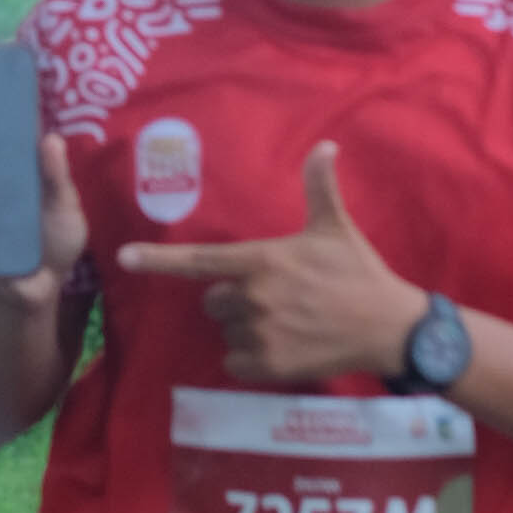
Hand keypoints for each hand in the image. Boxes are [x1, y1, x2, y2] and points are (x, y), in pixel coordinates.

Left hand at [117, 140, 424, 384]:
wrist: (389, 327)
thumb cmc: (359, 273)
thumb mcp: (336, 227)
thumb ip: (319, 188)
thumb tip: (325, 145)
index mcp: (262, 260)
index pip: (199, 260)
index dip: (158, 260)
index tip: (123, 259)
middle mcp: (254, 297)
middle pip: (213, 301)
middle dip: (235, 299)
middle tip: (276, 297)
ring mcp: (260, 334)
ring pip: (228, 333)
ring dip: (247, 330)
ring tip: (287, 323)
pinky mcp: (269, 366)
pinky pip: (237, 363)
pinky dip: (252, 359)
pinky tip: (284, 347)